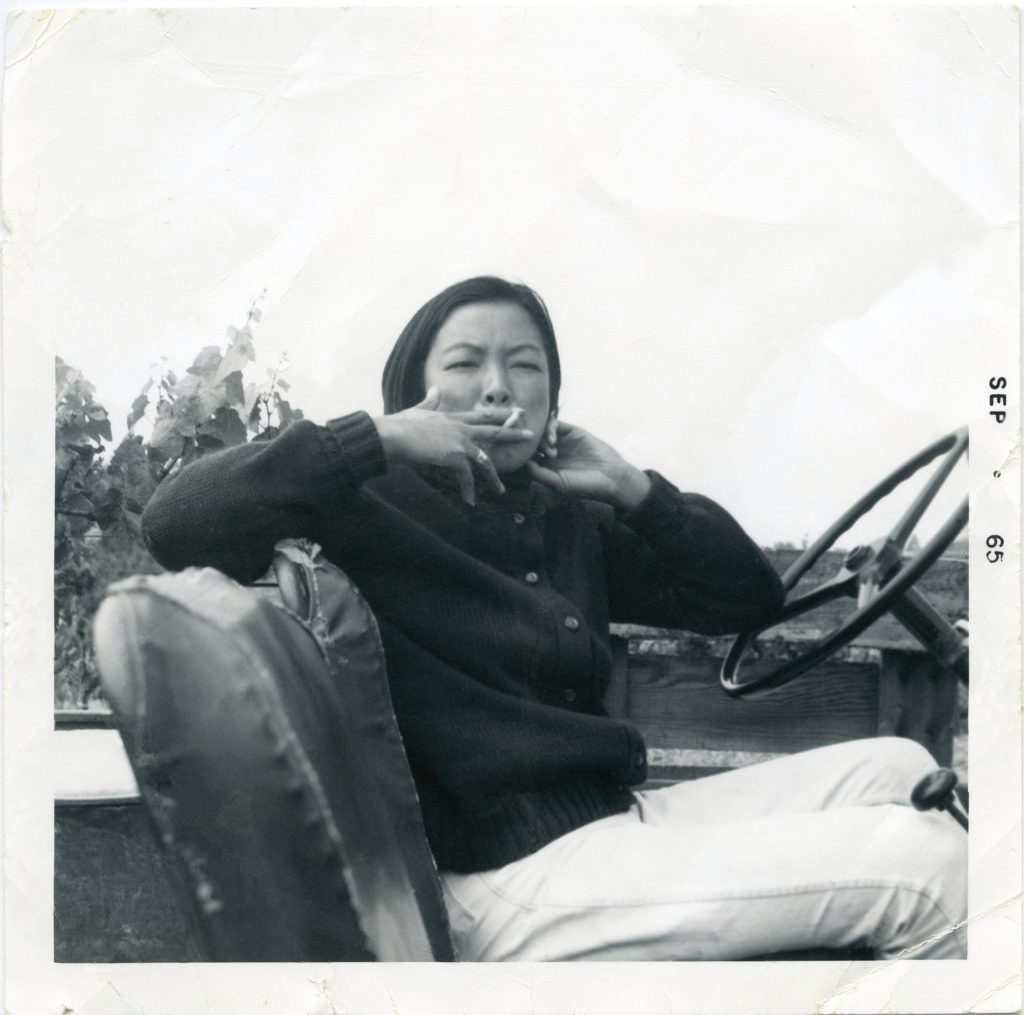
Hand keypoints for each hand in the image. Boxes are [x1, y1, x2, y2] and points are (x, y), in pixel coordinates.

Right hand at [373, 388, 535, 504]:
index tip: (518, 412)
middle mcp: (461, 428)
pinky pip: (466, 478)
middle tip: (531, 435)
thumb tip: (435, 389)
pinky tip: (470, 502)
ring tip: (501, 490)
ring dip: (493, 477)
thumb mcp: (418, 410)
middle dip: (513, 433)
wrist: (392, 435)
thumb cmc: (401, 424)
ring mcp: (459, 442)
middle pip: (493, 431)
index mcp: (454, 418)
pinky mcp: (453, 457)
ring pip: (484, 460)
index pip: (483, 415)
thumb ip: (431, 401)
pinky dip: (468, 491)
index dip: (502, 414)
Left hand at [526, 419, 651, 509]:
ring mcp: (561, 441)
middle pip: (531, 441)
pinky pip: (555, 423)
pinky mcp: (572, 431)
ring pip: (541, 431)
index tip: (518, 457)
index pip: (526, 456)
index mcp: (546, 467)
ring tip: (552, 450)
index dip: (520, 454)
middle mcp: (551, 453)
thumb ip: (539, 474)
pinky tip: (553, 440)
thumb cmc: (585, 486)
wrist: (611, 476)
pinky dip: (550, 428)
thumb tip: (523, 462)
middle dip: (530, 445)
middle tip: (539, 454)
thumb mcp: (558, 483)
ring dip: (541, 438)